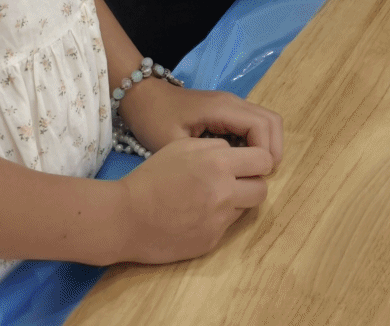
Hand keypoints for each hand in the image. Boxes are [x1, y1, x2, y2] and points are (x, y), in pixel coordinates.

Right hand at [112, 135, 273, 262]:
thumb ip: (214, 147)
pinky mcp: (210, 242)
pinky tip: (194, 216)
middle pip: (262, 190)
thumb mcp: (182, 146)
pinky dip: (215, 220)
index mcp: (218, 164)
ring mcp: (219, 221)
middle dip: (251, 184)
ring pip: (245, 209)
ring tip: (210, 198)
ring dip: (235, 202)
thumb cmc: (150, 177)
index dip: (258, 161)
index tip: (247, 163)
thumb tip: (235, 154)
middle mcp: (225, 193)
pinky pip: (225, 227)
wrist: (124, 218)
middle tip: (234, 182)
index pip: (264, 160)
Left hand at [119, 77, 284, 164]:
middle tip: (262, 177)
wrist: (142, 98)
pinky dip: (258, 142)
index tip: (255, 178)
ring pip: (267, 121)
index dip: (265, 153)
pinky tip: (242, 162)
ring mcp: (232, 104)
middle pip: (272, 121)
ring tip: (255, 172)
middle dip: (272, 150)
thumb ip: (201, 160)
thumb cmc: (154, 120)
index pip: (262, 127)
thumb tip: (228, 180)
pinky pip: (254, 124)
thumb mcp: (172, 143)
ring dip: (267, 146)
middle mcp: (233, 102)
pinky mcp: (228, 110)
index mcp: (222, 108)